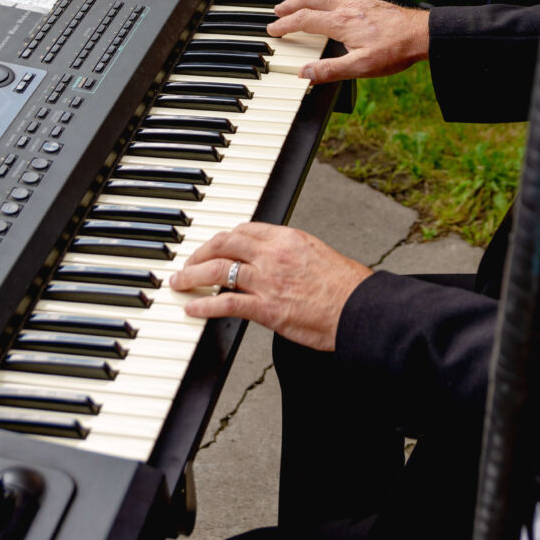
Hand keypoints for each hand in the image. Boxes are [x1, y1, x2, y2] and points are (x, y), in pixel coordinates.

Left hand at [169, 222, 371, 350]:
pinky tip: (192, 309)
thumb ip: (291, 254)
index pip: (244, 230)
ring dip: (192, 276)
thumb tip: (275, 259)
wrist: (359, 309)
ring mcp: (268, 281)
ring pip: (218, 270)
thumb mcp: (316, 255)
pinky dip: (204, 306)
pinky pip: (226, 303)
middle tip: (187, 263)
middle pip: (223, 244)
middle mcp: (273, 254)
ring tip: (180, 283)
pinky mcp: (267, 309)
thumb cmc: (346, 287)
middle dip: (199, 253)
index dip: (222, 238)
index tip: (212, 247)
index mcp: (287, 238)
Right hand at [268, 0, 429, 83]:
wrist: (422, 35)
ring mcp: (359, 2)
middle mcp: (347, 8)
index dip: (285, 24)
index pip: (304, 20)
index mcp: (340, 23)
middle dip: (291, 4)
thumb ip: (330, 70)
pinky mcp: (370, 1)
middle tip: (279, 10)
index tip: (274, 29)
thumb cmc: (395, 50)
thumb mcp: (361, 67)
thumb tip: (304, 74)